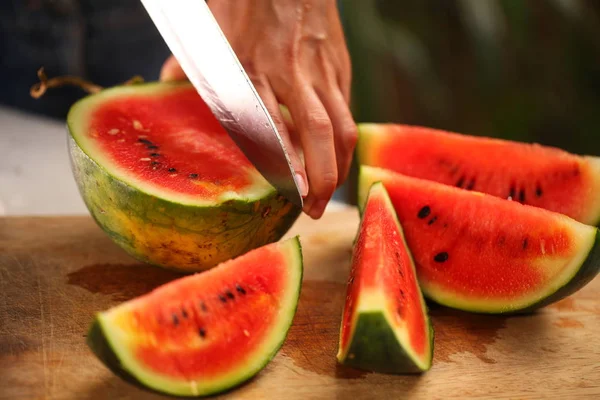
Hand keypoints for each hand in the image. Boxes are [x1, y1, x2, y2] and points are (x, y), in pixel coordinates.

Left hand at [160, 0, 356, 218]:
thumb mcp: (210, 27)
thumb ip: (191, 61)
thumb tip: (167, 82)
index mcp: (252, 67)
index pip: (273, 125)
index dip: (286, 162)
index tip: (292, 194)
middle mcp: (291, 73)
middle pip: (318, 133)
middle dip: (322, 178)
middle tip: (314, 210)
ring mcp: (321, 70)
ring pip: (342, 126)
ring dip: (339, 166)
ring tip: (329, 193)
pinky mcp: (339, 65)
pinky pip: (346, 110)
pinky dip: (343, 140)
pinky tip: (335, 157)